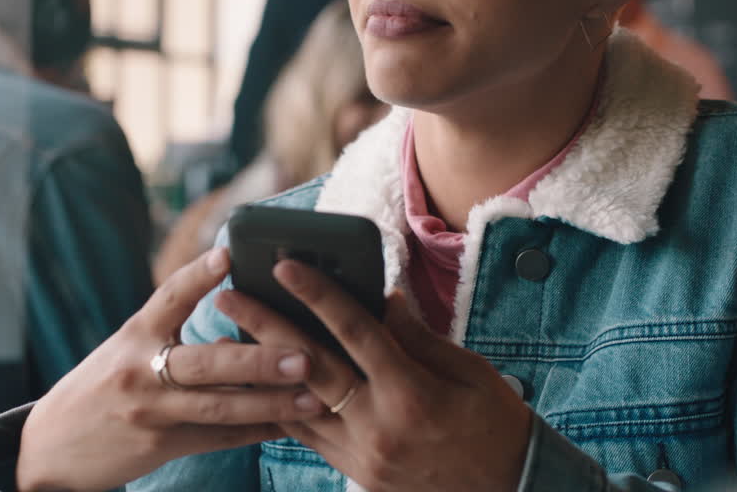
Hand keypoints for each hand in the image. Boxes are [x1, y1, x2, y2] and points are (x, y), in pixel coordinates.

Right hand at [16, 248, 327, 491]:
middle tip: (303, 355)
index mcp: (134, 335)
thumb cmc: (101, 386)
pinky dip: (257, 430)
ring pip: (221, 407)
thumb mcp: (127, 349)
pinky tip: (292, 424)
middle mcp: (141, 371)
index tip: (229, 255)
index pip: (168, 297)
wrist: (51, 448)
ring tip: (314, 396)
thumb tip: (240, 324)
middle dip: (258, 360)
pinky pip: (219, 438)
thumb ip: (175, 334)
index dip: (199, 275)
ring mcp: (151, 412)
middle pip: (206, 363)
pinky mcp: (162, 446)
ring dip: (272, 402)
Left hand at [216, 260, 531, 491]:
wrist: (508, 491)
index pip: (355, 332)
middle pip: (310, 366)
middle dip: (266, 327)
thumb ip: (418, 337)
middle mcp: (379, 427)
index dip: (318, 294)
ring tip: (228, 338)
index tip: (286, 266)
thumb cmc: (495, 423)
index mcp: (412, 394)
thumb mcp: (469, 371)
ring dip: (261, 369)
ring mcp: (363, 456)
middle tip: (229, 297)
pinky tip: (258, 383)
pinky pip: (307, 436)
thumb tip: (382, 299)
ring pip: (297, 406)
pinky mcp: (356, 474)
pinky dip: (281, 406)